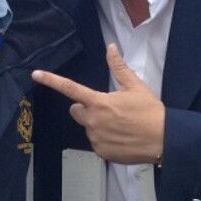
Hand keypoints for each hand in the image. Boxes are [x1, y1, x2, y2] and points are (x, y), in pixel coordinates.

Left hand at [32, 43, 164, 163]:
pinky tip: (122, 138)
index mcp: (99, 102)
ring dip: (98, 125)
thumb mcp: (136, 86)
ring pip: (88, 127)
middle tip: (108, 109)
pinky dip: (106, 140)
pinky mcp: (101, 152)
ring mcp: (96, 139)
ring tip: (120, 125)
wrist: (164, 139)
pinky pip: (97, 143)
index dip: (51, 80)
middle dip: (86, 108)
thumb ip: (119, 67)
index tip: (36, 74)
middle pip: (76, 111)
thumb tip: (111, 47)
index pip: (70, 89)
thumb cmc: (150, 111)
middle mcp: (93, 121)